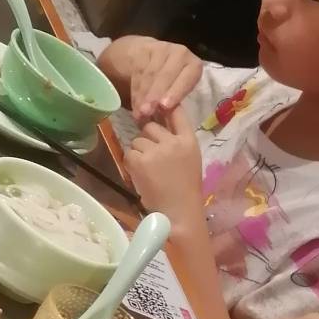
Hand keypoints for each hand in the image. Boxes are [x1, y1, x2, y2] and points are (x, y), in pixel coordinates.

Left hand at [125, 107, 202, 227]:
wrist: (179, 212)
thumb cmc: (185, 190)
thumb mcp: (190, 160)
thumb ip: (177, 142)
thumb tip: (156, 127)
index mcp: (189, 141)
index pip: (177, 112)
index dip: (165, 106)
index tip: (157, 105)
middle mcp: (173, 141)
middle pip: (150, 126)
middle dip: (147, 139)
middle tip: (151, 158)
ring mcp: (156, 150)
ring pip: (137, 141)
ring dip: (138, 153)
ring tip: (148, 171)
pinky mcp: (141, 161)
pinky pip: (128, 154)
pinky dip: (130, 164)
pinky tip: (140, 176)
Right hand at [129, 38, 202, 120]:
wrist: (152, 58)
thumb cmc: (170, 81)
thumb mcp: (178, 89)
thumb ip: (174, 100)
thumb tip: (167, 121)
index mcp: (193, 65)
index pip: (188, 77)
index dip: (176, 92)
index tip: (165, 107)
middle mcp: (180, 53)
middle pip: (167, 75)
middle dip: (156, 95)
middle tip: (147, 112)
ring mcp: (161, 48)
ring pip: (151, 74)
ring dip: (144, 95)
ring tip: (139, 112)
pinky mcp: (144, 49)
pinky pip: (139, 71)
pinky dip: (136, 90)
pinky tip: (135, 103)